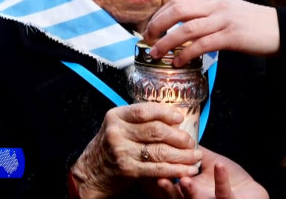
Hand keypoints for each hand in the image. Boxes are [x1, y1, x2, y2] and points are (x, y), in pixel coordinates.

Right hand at [71, 103, 201, 197]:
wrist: (90, 173)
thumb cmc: (109, 147)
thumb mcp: (118, 127)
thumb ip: (139, 121)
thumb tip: (173, 118)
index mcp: (116, 116)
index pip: (145, 111)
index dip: (165, 113)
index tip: (180, 117)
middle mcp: (117, 132)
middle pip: (156, 131)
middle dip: (179, 137)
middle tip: (191, 141)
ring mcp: (122, 152)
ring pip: (160, 151)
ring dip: (182, 155)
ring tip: (195, 156)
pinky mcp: (128, 170)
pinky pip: (157, 169)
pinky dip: (176, 170)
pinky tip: (187, 170)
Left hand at [143, 0, 279, 65]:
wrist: (280, 29)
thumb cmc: (252, 25)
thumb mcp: (226, 12)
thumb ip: (206, 16)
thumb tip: (183, 29)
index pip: (178, 1)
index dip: (159, 15)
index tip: (149, 28)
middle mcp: (215, 6)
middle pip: (177, 10)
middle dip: (157, 25)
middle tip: (146, 39)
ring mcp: (223, 20)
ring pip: (186, 28)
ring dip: (167, 42)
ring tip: (156, 53)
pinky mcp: (232, 36)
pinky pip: (202, 44)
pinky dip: (187, 53)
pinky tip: (179, 62)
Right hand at [155, 146, 268, 198]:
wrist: (252, 195)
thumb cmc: (232, 181)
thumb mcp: (210, 164)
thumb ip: (195, 153)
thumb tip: (181, 135)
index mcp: (190, 193)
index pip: (171, 188)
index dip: (161, 180)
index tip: (151, 168)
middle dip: (168, 191)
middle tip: (160, 179)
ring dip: (190, 191)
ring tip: (185, 179)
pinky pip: (224, 194)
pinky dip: (221, 180)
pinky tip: (220, 166)